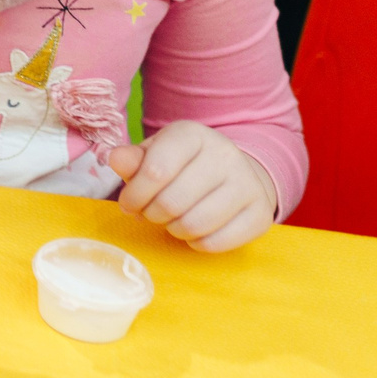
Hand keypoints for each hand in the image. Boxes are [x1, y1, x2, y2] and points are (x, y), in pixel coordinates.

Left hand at [109, 122, 277, 250]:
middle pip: (172, 202)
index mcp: (193, 134)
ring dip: (174, 230)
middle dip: (152, 214)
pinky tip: (195, 231)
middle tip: (151, 213)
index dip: (134, 195)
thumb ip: (132, 160)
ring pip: (195, 224)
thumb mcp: (154, 155)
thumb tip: (115, 159)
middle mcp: (225, 154)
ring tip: (172, 220)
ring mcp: (248, 184)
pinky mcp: (261, 214)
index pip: (155, 171)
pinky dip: (197, 243)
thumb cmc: (182, 166)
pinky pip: (217, 242)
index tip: (129, 203)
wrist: (234, 174)